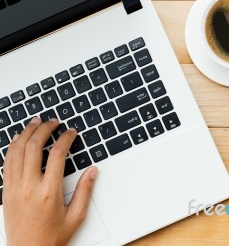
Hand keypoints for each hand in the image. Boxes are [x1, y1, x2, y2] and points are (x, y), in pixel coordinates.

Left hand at [3, 117, 97, 245]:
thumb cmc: (51, 237)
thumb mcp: (76, 216)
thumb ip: (85, 191)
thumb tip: (92, 171)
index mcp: (49, 192)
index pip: (57, 155)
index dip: (65, 139)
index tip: (71, 132)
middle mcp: (29, 187)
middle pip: (34, 147)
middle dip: (44, 129)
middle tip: (53, 121)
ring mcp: (14, 188)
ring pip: (16, 151)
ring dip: (26, 134)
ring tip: (35, 123)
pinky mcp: (6, 191)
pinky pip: (6, 163)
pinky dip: (12, 147)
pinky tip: (18, 140)